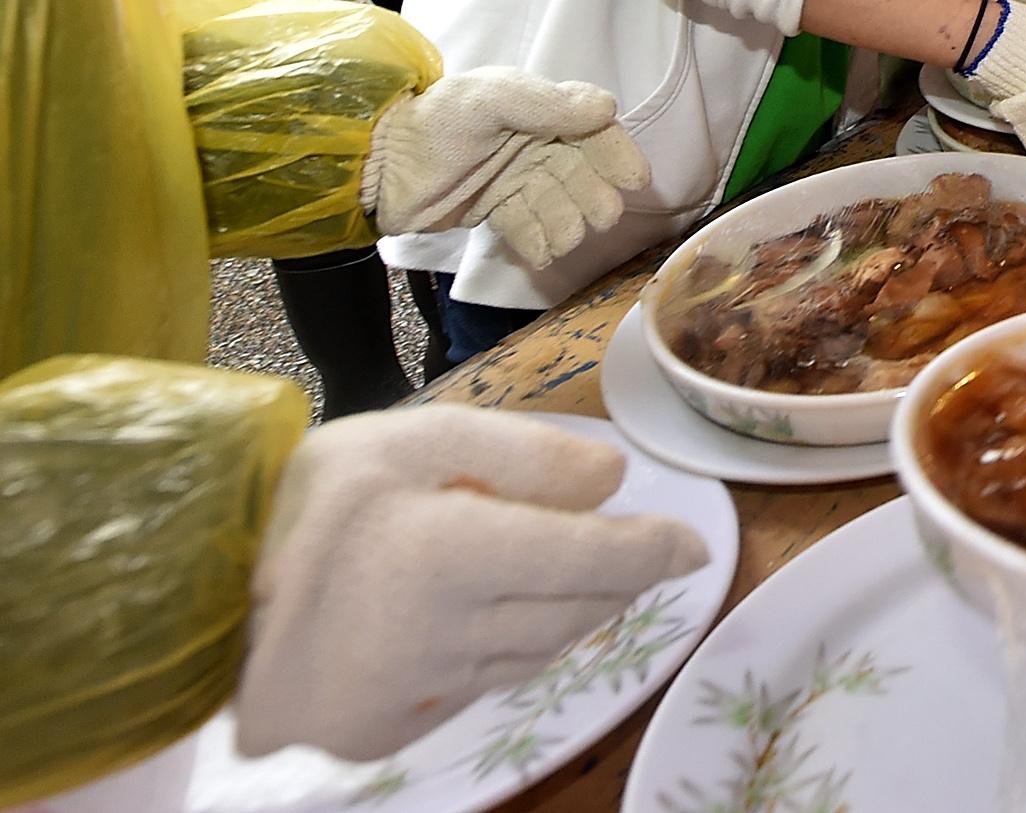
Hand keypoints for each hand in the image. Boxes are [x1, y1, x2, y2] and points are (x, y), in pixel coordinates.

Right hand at [234, 409, 709, 760]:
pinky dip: (497, 654)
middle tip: (632, 553)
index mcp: (456, 554)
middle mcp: (446, 636)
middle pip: (575, 612)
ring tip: (559, 576)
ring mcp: (415, 694)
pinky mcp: (385, 730)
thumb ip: (525, 455)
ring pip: (534, 654)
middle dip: (612, 579)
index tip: (694, 547)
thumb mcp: (417, 437)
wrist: (190, 586)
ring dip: (561, 615)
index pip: (595, 561)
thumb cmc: (310, 495)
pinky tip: (475, 620)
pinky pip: (477, 689)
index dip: (654, 552)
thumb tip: (615, 480)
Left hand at [364, 71, 653, 269]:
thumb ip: (546, 104)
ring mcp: (515, 178)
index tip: (634, 181)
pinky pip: (529, 227)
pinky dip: (539, 242)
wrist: (376, 167)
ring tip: (563, 240)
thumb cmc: (434, 125)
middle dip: (594, 196)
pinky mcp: (495, 209)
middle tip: (599, 219)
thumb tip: (608, 110)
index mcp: (536, 109)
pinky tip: (541, 255)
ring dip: (568, 224)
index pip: (592, 130)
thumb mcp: (488, 100)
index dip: (616, 153)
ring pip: (558, 204)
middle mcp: (533, 143)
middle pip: (581, 173)